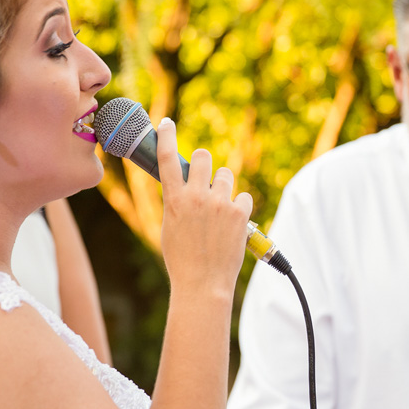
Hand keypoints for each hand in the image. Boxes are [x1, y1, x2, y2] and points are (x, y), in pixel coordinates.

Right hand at [156, 118, 251, 298]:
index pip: (166, 158)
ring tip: (220, 210)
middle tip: (205, 177)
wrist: (203, 285)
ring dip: (223, 185)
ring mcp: (219, 203)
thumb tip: (184, 187)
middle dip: (204, 163)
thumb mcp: (170, 227)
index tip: (167, 123)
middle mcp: (196, 196)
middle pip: (203, 156)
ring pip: (226, 175)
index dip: (166, 136)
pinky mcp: (240, 213)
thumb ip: (177, 203)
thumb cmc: (183, 260)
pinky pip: (243, 196)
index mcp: (174, 200)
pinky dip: (240, 206)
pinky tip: (234, 223)